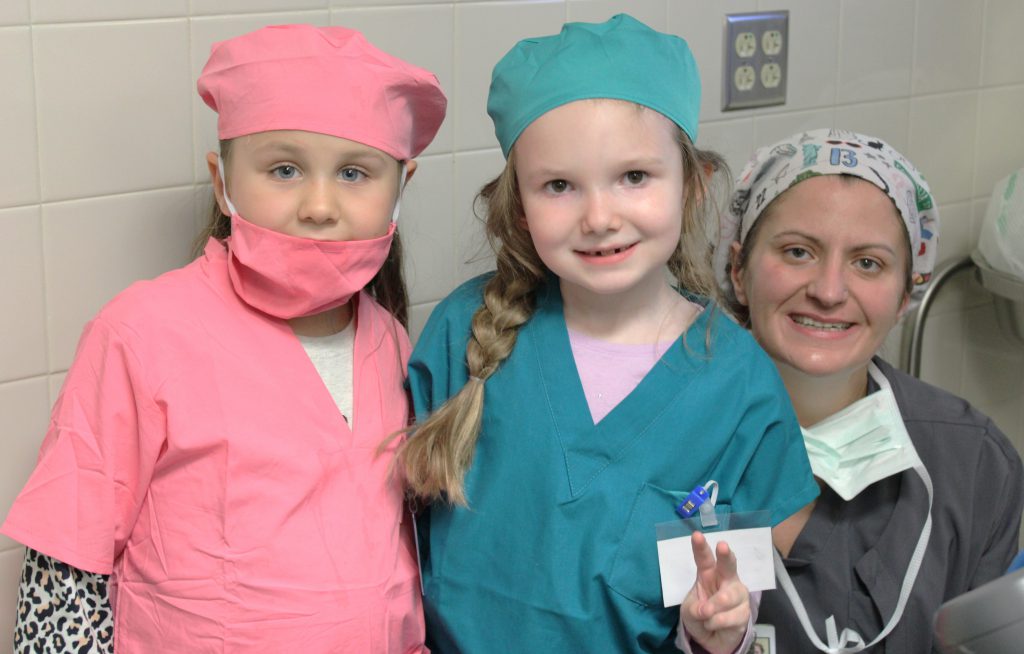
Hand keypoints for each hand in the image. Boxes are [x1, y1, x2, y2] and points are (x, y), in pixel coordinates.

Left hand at [679, 531, 749, 653]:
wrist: (714, 638)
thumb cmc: (701, 615)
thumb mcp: (689, 611)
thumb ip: (694, 608)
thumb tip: (705, 610)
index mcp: (708, 573)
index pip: (704, 558)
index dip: (700, 547)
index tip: (696, 535)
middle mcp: (726, 579)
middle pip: (728, 565)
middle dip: (726, 555)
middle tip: (722, 546)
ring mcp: (738, 595)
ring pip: (726, 597)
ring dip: (712, 608)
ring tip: (705, 614)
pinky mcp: (745, 612)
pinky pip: (729, 617)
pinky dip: (716, 623)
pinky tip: (714, 624)